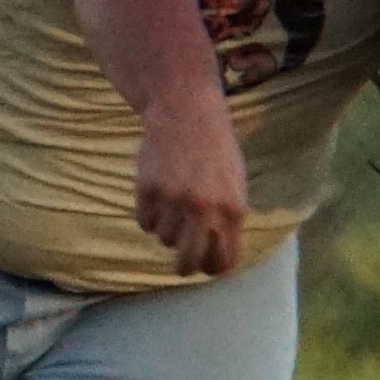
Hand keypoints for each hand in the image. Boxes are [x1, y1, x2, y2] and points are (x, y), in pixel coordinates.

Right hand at [135, 81, 249, 275]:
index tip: (204, 264)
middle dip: (184, 266)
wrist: (186, 112)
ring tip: (172, 203)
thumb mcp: (235, 185)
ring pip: (164, 240)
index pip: (222, 262)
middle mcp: (204, 209)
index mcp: (233, 210)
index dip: (212, 267)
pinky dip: (149, 214)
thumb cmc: (215, 150)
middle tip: (180, 263)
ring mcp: (174, 200)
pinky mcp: (148, 190)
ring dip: (166, 228)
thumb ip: (228, 221)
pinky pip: (144, 222)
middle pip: (189, 262)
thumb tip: (217, 259)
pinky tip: (157, 194)